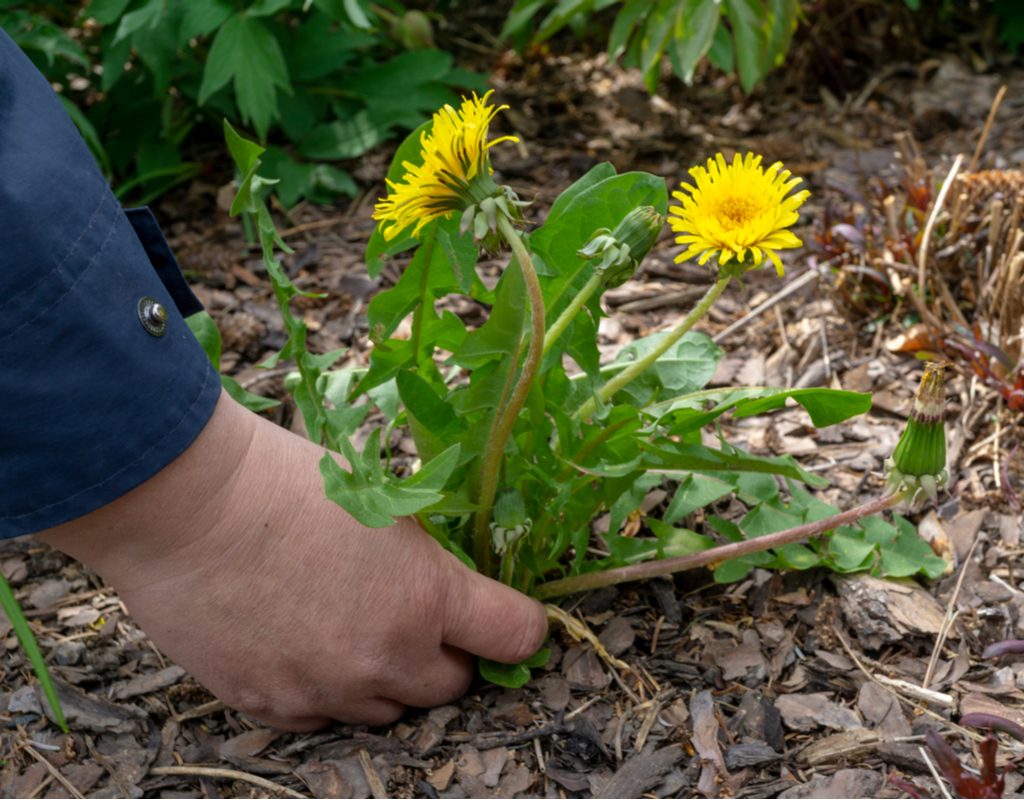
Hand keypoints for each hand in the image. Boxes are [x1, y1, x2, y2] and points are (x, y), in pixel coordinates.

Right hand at [38, 391, 547, 729]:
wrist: (188, 507)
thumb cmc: (288, 483)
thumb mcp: (385, 507)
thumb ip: (426, 565)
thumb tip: (449, 590)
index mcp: (426, 598)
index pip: (516, 636)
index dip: (520, 626)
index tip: (508, 619)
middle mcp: (385, 657)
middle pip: (452, 688)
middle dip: (446, 657)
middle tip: (418, 621)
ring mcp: (326, 690)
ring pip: (387, 711)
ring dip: (387, 680)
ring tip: (352, 629)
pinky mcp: (271, 706)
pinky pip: (323, 717)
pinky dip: (327, 691)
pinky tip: (302, 646)